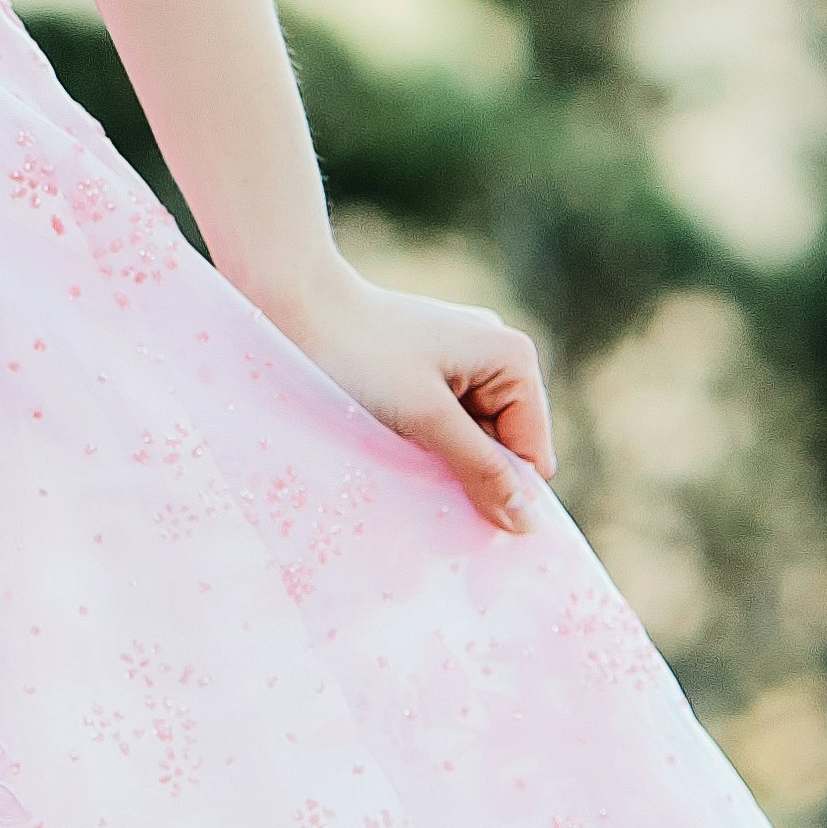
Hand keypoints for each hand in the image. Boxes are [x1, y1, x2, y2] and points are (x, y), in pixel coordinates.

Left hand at [255, 254, 555, 533]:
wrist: (294, 304)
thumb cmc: (361, 356)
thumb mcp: (427, 420)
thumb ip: (482, 471)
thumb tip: (528, 523)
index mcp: (514, 358)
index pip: (532, 455)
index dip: (499, 485)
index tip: (449, 493)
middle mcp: (497, 354)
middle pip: (503, 448)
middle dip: (466, 468)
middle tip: (415, 463)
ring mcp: (463, 360)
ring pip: (470, 440)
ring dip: (439, 454)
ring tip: (396, 441)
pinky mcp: (429, 368)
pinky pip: (444, 423)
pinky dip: (422, 437)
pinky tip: (388, 429)